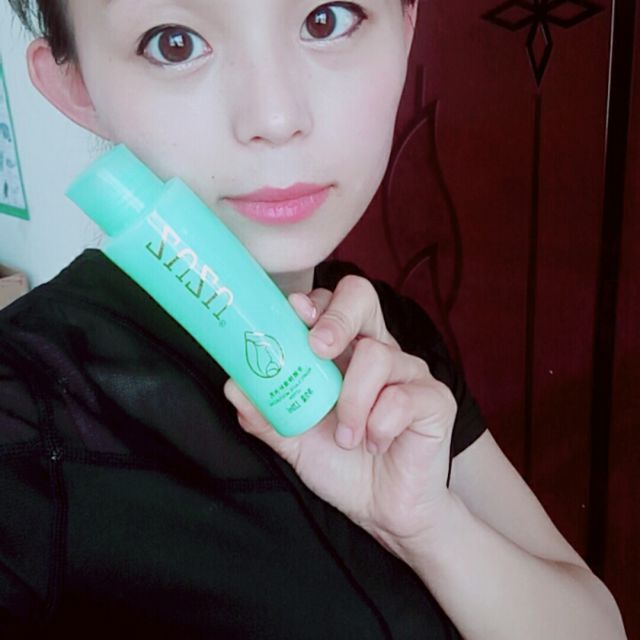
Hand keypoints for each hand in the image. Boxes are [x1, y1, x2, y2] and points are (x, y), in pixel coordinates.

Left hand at [224, 275, 457, 555]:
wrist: (384, 511)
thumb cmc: (343, 465)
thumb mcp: (295, 439)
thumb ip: (267, 413)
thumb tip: (234, 387)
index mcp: (345, 353)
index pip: (331, 303)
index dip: (314, 302)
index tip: (294, 314)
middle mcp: (378, 352)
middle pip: (361, 297)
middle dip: (336, 317)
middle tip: (318, 348)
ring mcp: (409, 373)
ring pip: (378, 356)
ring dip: (353, 401)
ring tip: (347, 437)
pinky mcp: (434, 401)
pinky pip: (403, 398)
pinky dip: (379, 425)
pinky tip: (375, 444)